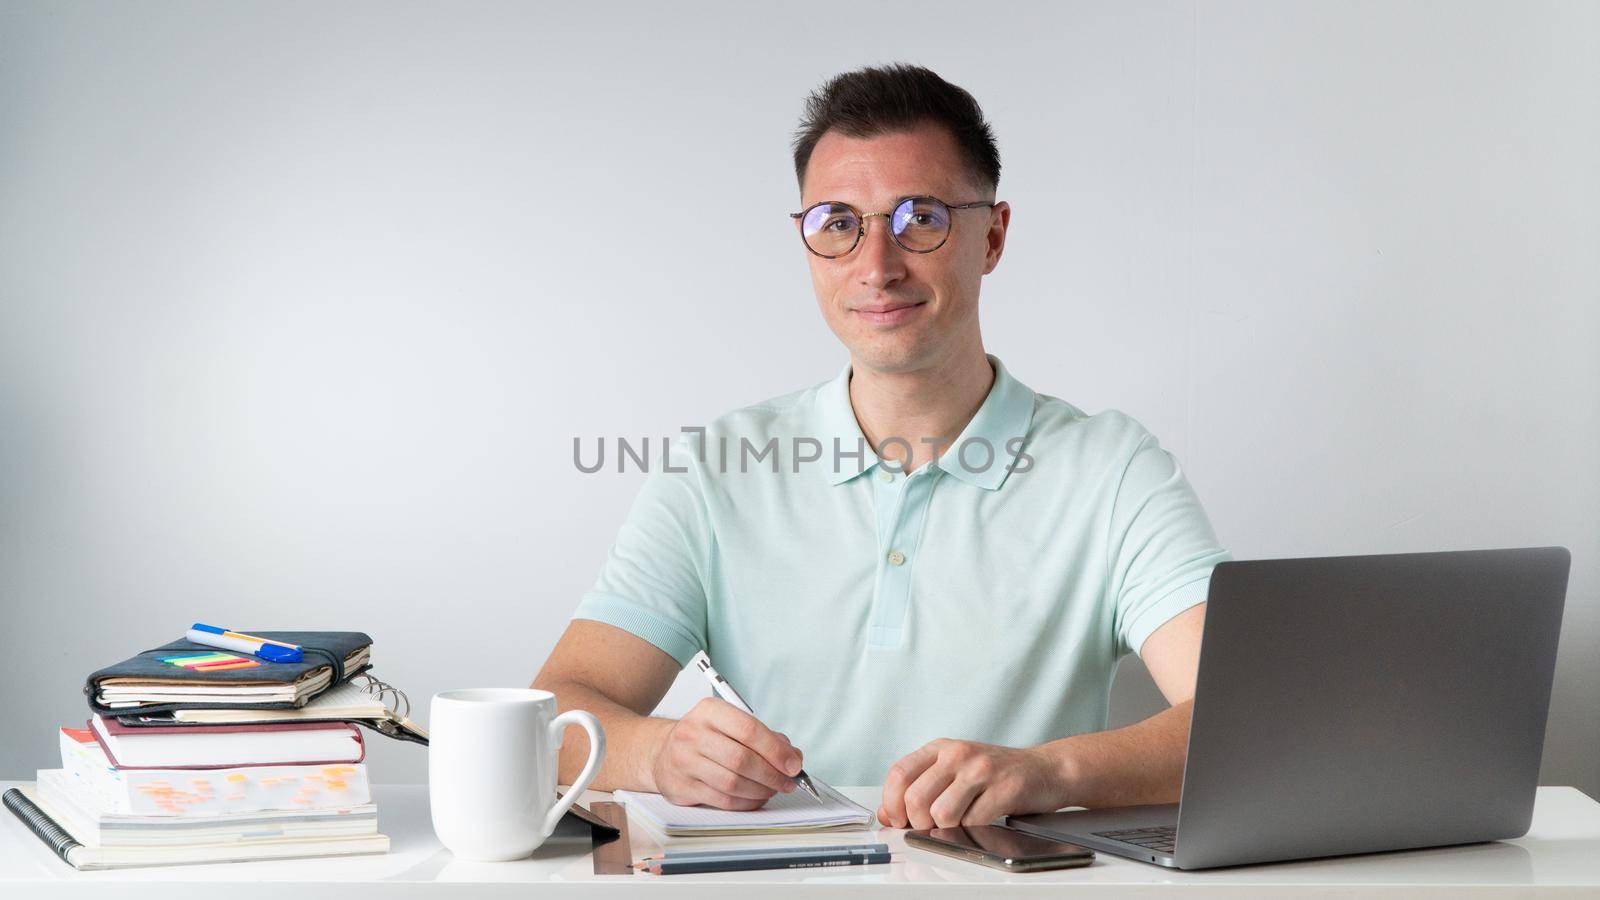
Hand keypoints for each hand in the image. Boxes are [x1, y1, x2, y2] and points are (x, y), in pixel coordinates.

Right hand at [648, 697, 803, 810]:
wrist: (662, 751)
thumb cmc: (705, 737)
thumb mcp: (730, 724)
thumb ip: (764, 737)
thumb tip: (793, 757)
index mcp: (709, 711)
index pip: (749, 729)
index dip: (776, 750)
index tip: (794, 764)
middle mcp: (693, 733)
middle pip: (742, 759)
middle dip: (772, 775)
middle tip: (788, 782)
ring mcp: (684, 761)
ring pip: (733, 783)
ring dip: (761, 791)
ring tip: (772, 790)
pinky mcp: (681, 787)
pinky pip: (722, 800)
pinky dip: (746, 803)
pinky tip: (755, 798)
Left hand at [877, 738, 1067, 828]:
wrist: (1045, 770)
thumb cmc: (996, 774)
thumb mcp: (953, 772)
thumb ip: (919, 788)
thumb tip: (887, 814)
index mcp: (940, 748)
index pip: (899, 774)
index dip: (892, 803)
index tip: (898, 820)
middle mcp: (958, 754)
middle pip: (916, 798)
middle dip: (918, 823)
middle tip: (930, 827)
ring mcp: (982, 769)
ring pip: (942, 813)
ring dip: (946, 829)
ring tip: (958, 823)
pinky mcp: (1004, 788)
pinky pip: (973, 821)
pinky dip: (971, 831)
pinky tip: (979, 821)